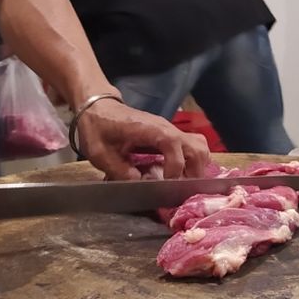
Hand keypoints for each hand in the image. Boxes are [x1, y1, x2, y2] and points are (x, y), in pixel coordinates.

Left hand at [76, 98, 209, 179]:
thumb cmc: (99, 128)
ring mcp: (170, 130)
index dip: (174, 168)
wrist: (98, 106)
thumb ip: (119, 170)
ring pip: (199, 146)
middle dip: (194, 172)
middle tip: (183, 191)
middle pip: (197, 147)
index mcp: (149, 130)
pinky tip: (182, 176)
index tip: (165, 184)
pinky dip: (193, 162)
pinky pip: (191, 146)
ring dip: (197, 167)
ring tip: (185, 185)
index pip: (174, 146)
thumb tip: (140, 184)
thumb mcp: (100, 152)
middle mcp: (166, 128)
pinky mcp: (169, 135)